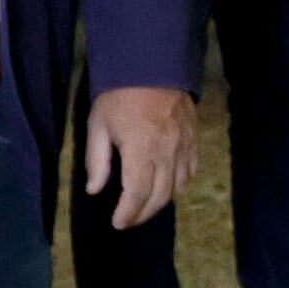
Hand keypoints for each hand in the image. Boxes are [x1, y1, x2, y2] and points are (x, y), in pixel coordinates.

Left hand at [82, 85, 198, 225]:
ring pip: (177, 188)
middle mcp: (167, 152)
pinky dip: (179, 185)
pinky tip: (167, 187)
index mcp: (141, 149)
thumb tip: (94, 190)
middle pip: (159, 196)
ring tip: (145, 207)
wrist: (153, 64)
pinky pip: (190, 172)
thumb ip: (97, 160)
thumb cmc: (119, 94)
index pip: (137, 194)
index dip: (128, 214)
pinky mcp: (194, 139)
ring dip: (160, 203)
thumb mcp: (98, 124)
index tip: (117, 223)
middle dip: (142, 214)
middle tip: (128, 220)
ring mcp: (184, 146)